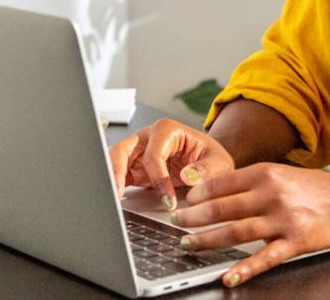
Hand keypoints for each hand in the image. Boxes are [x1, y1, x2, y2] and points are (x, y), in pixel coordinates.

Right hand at [109, 118, 234, 209]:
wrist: (208, 162)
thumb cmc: (211, 156)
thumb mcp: (218, 161)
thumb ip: (205, 169)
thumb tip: (188, 176)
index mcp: (166, 130)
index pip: (154, 155)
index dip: (158, 178)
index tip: (168, 199)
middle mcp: (147, 138)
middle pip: (122, 150)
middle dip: (116, 171)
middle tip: (117, 194)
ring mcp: (138, 153)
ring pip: (115, 162)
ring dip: (112, 180)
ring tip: (112, 199)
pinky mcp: (134, 169)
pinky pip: (120, 177)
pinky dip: (115, 187)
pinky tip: (116, 200)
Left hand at [171, 162, 329, 287]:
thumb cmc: (315, 187)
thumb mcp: (282, 174)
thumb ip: (253, 182)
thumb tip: (216, 191)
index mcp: (266, 173)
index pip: (222, 183)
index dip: (198, 194)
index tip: (184, 202)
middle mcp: (272, 194)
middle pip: (223, 208)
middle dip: (194, 218)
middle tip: (177, 224)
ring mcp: (283, 219)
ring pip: (236, 232)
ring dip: (208, 240)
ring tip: (189, 245)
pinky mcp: (295, 242)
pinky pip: (264, 258)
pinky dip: (244, 269)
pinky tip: (228, 276)